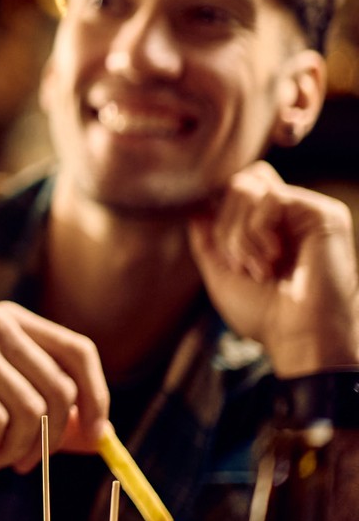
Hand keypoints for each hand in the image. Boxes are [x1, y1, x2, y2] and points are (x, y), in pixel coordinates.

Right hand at [0, 301, 108, 473]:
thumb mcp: (6, 411)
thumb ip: (52, 419)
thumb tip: (102, 437)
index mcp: (14, 322)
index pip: (79, 351)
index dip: (97, 395)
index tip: (99, 435)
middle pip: (59, 390)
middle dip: (49, 440)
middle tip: (23, 464)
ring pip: (31, 411)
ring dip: (17, 449)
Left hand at [190, 160, 358, 376]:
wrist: (298, 337)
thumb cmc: (263, 314)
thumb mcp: (219, 271)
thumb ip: (206, 236)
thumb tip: (195, 205)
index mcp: (269, 225)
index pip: (235, 187)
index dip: (217, 210)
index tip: (219, 250)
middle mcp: (289, 214)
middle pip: (237, 183)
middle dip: (225, 226)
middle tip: (240, 265)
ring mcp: (307, 210)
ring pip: (247, 187)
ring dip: (239, 234)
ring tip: (259, 268)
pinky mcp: (324, 213)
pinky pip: (271, 196)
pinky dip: (257, 230)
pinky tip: (274, 258)